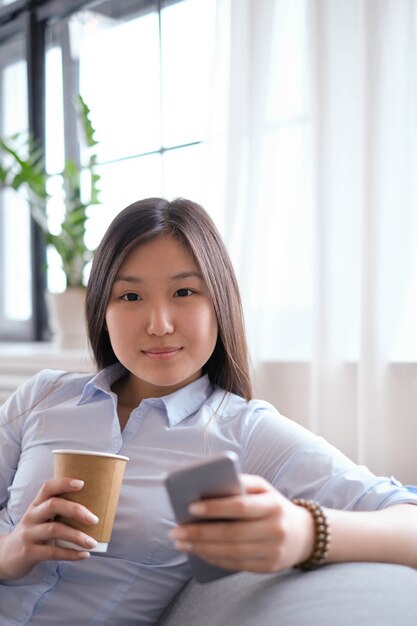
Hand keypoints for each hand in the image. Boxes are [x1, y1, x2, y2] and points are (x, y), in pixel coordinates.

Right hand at [0, 478, 98, 579]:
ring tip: (93, 543)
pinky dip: (70, 553)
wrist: (5, 556)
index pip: (48, 487)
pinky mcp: (29, 552)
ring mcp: (29, 534)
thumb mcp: (40, 518)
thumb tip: (94, 508)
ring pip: (54, 529)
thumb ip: (58, 511)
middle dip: (76, 510)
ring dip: (77, 536)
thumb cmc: (33, 533)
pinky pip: (52, 552)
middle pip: (53, 505)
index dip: (64, 483)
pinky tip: (83, 555)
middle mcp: (31, 516)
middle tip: (95, 519)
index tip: (82, 484)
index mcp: (36, 505)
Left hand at [169, 474, 314, 573]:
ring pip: (231, 552)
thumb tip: (206, 488)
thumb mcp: (262, 488)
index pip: (241, 507)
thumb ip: (239, 484)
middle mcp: (275, 529)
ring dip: (201, 548)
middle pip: (232, 533)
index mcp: (272, 505)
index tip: (190, 508)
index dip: (215, 508)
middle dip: (199, 533)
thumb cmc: (272, 504)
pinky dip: (214, 559)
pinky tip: (198, 552)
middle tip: (176, 532)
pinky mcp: (269, 567)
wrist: (304, 534)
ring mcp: (273, 551)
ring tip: (181, 543)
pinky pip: (236, 565)